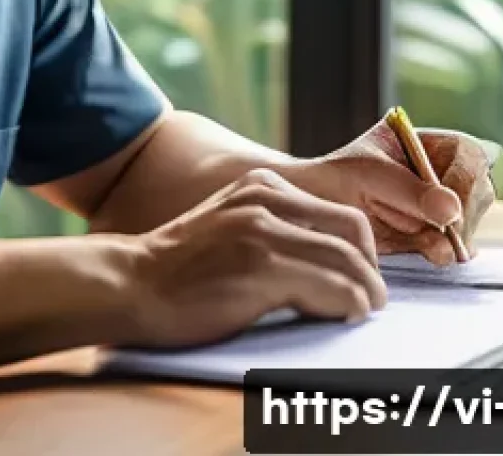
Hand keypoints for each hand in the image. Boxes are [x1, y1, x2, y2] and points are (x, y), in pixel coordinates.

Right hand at [127, 168, 386, 348]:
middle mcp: (264, 199)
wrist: (132, 284)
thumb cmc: (180, 267)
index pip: (338, 211)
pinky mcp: (261, 267)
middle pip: (352, 230)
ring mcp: (262, 231)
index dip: (360, 249)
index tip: (360, 277)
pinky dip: (346, 306)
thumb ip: (271, 225)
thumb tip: (327, 258)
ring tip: (360, 313)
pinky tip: (340, 318)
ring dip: (365, 294)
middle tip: (370, 298)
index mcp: (260, 184)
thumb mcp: (229, 223)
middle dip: (370, 269)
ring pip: (348, 261)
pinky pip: (332, 288)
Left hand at [291, 119, 495, 264]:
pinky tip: (425, 250)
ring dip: (450, 237)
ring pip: (469, 222)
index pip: (470, 154)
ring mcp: (440, 204)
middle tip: (438, 231)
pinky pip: (453, 246)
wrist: (316, 206)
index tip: (450, 206)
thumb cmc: (337, 177)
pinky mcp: (433, 233)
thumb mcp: (367, 176)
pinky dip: (441, 251)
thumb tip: (451, 210)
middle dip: (461, 215)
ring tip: (420, 238)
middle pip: (479, 191)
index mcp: (428, 142)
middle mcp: (442, 171)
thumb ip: (408, 191)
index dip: (468, 179)